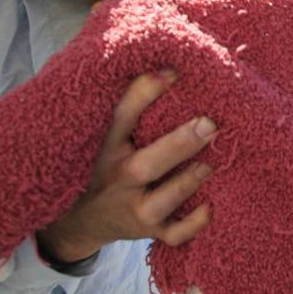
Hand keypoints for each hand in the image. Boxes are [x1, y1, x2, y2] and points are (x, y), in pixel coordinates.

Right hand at [36, 72, 215, 264]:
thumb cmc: (100, 164)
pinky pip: (172, 234)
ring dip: (187, 182)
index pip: (121, 116)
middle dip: (177, 144)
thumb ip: (125, 105)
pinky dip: (191, 225)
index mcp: (105, 147)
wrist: (79, 220)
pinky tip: (211, 208)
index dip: (145, 92)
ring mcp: (133, 207)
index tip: (174, 71)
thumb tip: (162, 59)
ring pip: (162, 200)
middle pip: (146, 163)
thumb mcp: (100, 135)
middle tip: (209, 123)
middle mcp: (118, 177)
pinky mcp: (147, 230)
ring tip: (213, 162)